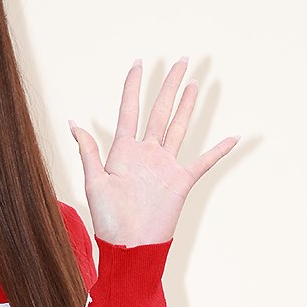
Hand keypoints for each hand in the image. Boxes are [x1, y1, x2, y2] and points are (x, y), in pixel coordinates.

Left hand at [68, 56, 239, 247]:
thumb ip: (88, 152)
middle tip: (180, 59)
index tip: (139, 63)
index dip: (133, 86)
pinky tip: (233, 137)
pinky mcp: (181, 181)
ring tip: (194, 82)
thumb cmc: (108, 220)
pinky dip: (219, 150)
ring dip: (187, 105)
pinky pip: (204, 161)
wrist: (130, 246)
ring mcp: (165, 166)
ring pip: (179, 127)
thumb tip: (74, 122)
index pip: (130, 109)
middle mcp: (146, 153)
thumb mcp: (94, 183)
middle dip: (169, 85)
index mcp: (123, 151)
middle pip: (160, 110)